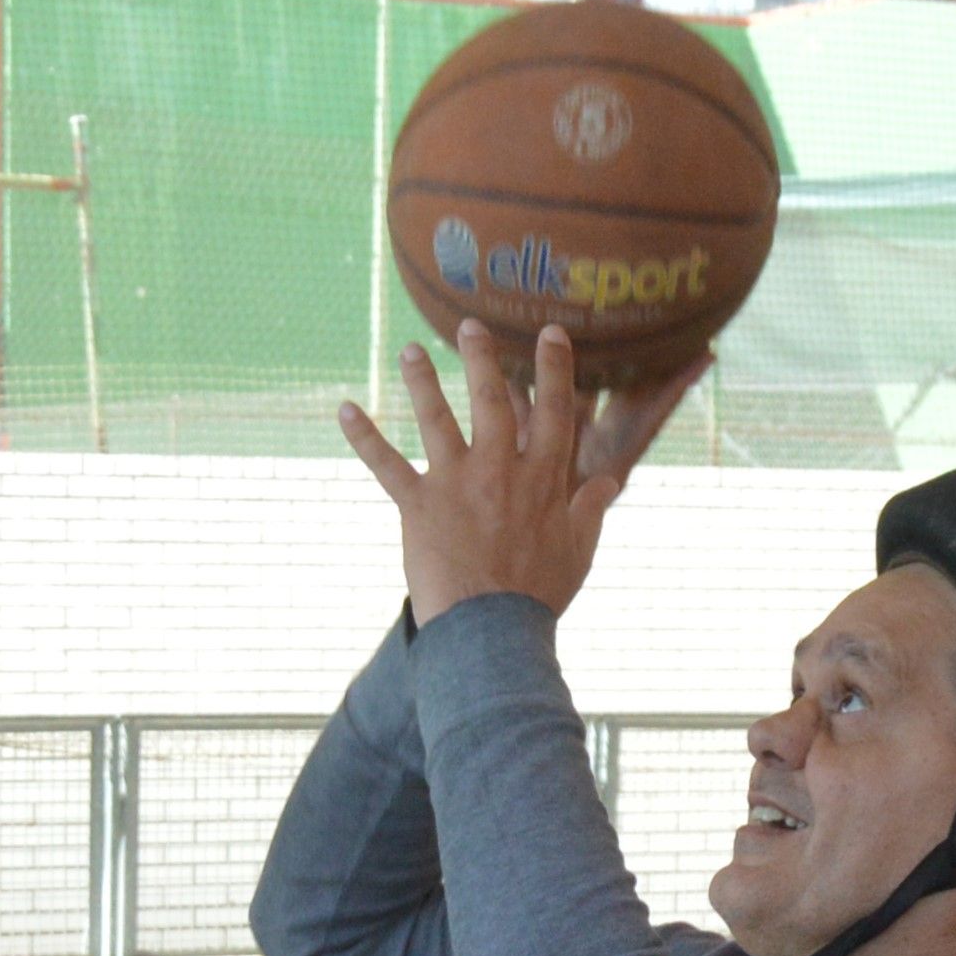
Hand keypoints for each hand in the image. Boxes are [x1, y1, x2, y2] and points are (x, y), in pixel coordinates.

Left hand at [331, 323, 712, 627]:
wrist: (492, 630)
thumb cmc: (538, 595)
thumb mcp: (579, 551)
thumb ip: (591, 510)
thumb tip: (610, 482)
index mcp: (543, 478)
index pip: (553, 412)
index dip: (553, 369)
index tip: (550, 334)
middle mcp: (500, 468)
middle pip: (491, 400)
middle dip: (482, 358)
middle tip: (470, 325)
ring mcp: (457, 483)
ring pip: (437, 419)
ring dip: (421, 380)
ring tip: (410, 350)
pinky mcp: (418, 505)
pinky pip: (385, 465)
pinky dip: (364, 437)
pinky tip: (346, 409)